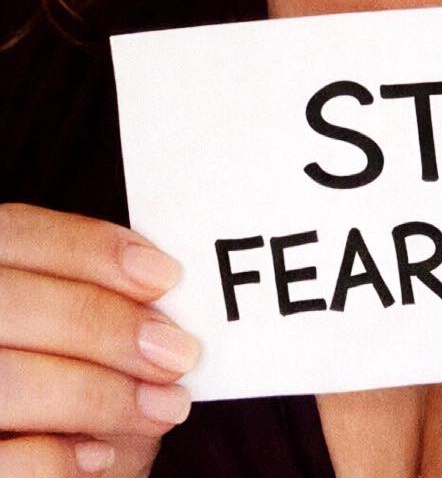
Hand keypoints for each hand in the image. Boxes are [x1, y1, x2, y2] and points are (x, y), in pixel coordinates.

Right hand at [0, 202, 199, 475]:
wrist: (37, 456)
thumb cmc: (63, 379)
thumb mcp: (74, 327)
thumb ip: (100, 300)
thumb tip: (161, 297)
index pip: (19, 233)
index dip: (92, 249)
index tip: (164, 275)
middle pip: (16, 305)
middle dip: (109, 327)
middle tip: (177, 353)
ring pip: (10, 381)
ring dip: (103, 395)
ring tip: (165, 407)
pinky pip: (4, 462)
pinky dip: (57, 460)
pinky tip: (101, 456)